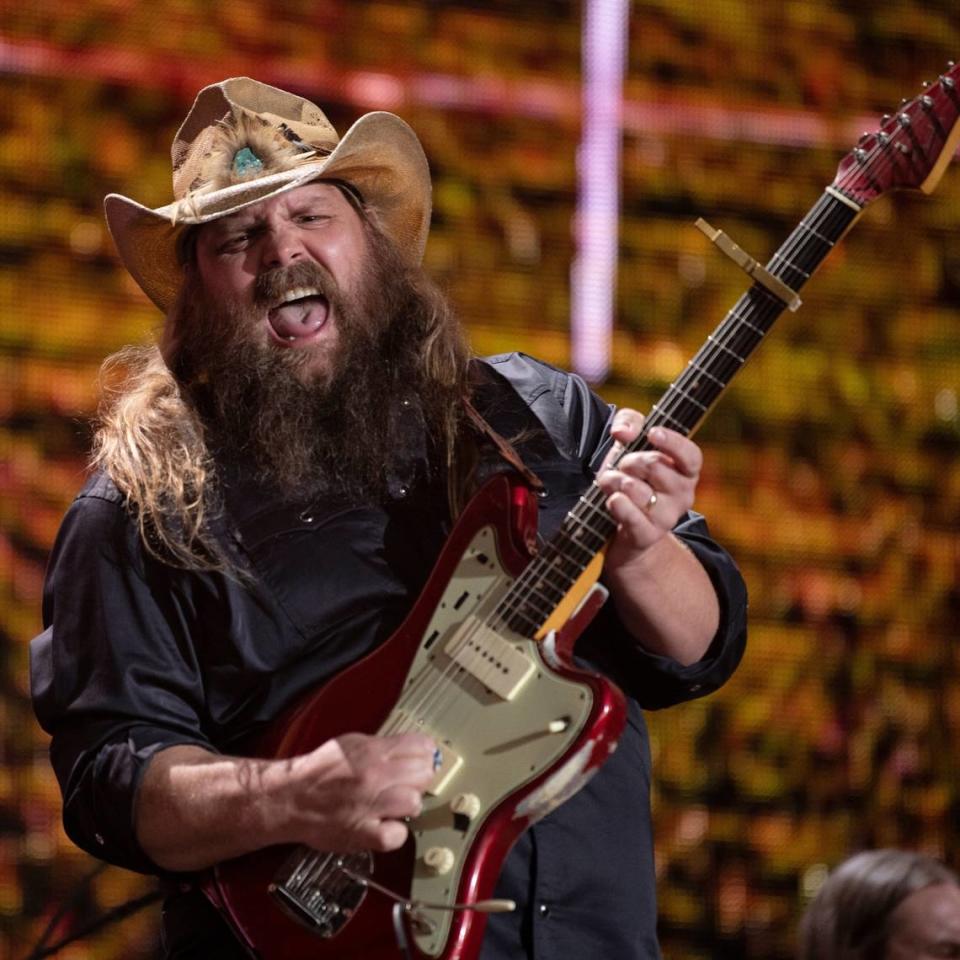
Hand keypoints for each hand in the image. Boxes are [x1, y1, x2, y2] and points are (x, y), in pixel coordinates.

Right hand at [277, 732, 436, 852]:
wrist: (290, 799)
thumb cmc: (319, 772)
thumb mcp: (351, 743)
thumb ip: (382, 746)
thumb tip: (412, 748)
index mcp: (372, 751)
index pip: (421, 746)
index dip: (426, 753)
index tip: (425, 758)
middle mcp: (374, 776)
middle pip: (423, 773)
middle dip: (420, 777)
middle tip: (408, 782)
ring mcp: (370, 806)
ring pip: (415, 802)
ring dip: (408, 804)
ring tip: (394, 804)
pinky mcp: (364, 834)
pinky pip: (398, 835)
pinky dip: (395, 832)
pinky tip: (385, 825)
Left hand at [595, 409, 702, 562]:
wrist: (621, 525)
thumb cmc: (631, 478)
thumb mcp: (630, 443)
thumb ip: (629, 423)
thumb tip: (623, 432)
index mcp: (686, 471)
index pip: (691, 456)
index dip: (673, 443)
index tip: (653, 433)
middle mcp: (683, 494)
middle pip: (653, 465)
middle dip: (628, 461)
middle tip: (622, 468)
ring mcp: (667, 517)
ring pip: (634, 487)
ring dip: (613, 481)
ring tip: (613, 486)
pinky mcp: (647, 535)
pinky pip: (630, 514)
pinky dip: (617, 503)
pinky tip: (613, 500)